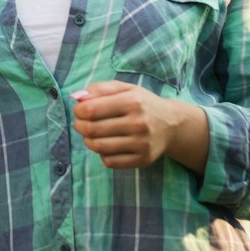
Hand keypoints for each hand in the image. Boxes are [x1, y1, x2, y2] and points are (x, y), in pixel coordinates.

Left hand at [72, 80, 206, 170]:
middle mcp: (138, 123)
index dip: (79, 111)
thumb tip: (78, 97)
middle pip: (93, 129)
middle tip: (81, 124)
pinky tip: (106, 145)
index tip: (79, 111)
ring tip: (90, 135)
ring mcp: (141, 144)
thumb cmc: (142, 104)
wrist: (171, 124)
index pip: (91, 110)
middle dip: (80, 126)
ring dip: (88, 141)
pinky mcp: (142, 159)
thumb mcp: (126, 89)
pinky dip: (101, 154)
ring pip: (99, 147)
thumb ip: (101, 89)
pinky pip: (110, 162)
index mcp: (132, 101)